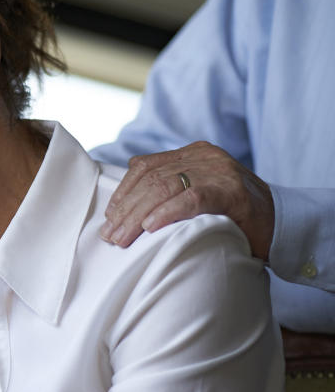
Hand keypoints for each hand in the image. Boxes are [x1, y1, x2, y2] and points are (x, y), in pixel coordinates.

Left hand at [99, 141, 274, 259]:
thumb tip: (126, 199)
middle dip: (126, 209)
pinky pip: (192, 199)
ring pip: (165, 188)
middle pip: (151, 179)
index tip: (110, 216)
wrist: (282, 224)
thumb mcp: (200, 193)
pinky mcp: (233, 192)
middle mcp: (205, 157)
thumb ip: (171, 187)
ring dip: (137, 216)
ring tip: (122, 238)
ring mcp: (219, 172)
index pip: (145, 166)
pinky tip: (150, 228)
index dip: (123, 191)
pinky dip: (167, 213)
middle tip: (110, 235)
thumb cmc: (234, 215)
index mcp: (194, 154)